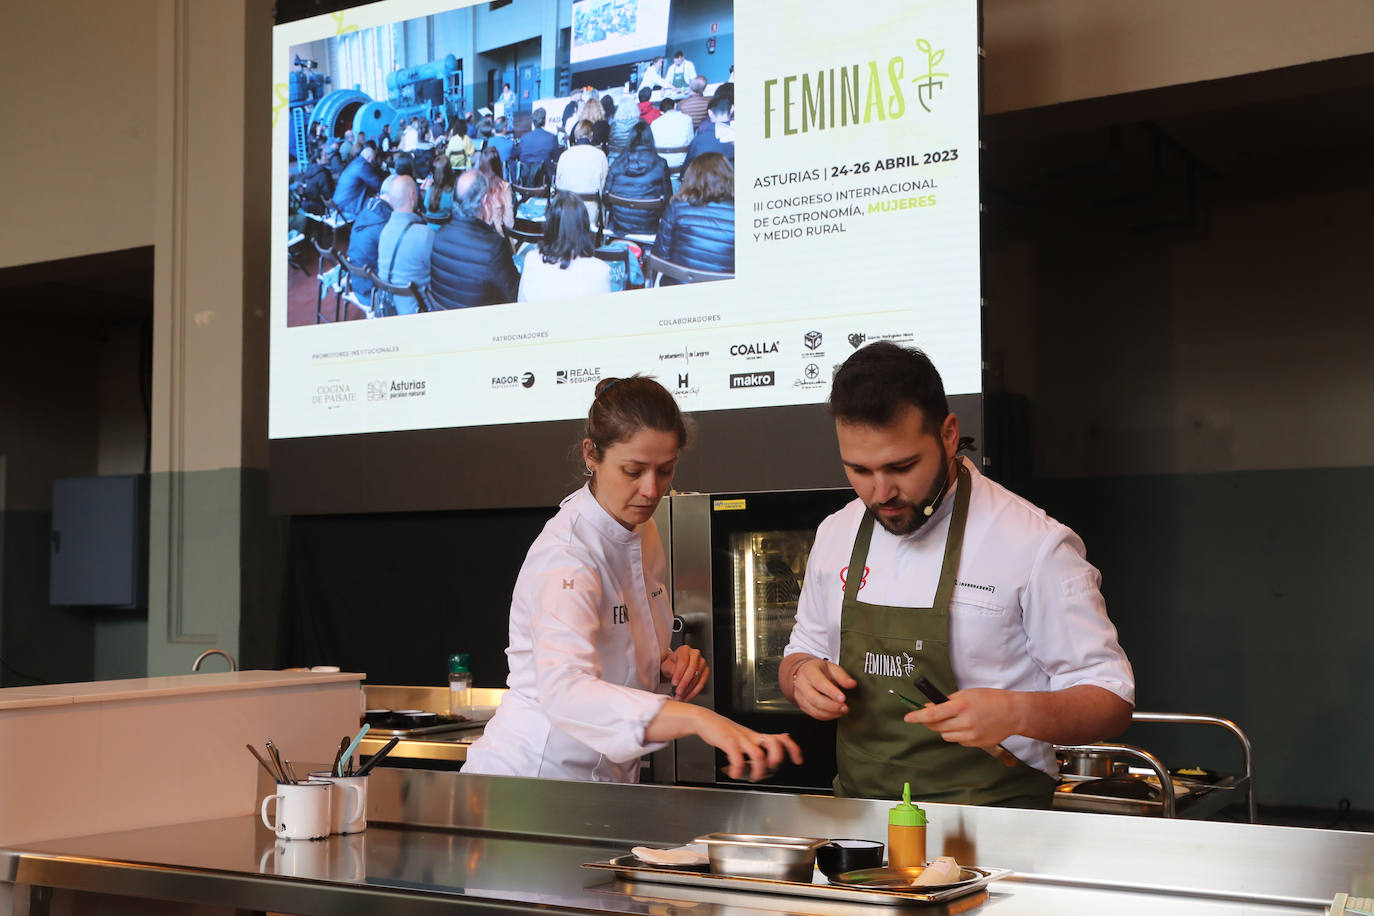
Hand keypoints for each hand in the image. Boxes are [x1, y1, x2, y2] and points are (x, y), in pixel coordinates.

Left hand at [660, 646, 707, 700]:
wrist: (675, 669)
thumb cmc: (671, 666)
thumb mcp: (666, 666)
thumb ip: (670, 668)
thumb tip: (675, 674)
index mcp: (685, 650)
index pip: (684, 661)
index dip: (679, 673)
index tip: (674, 683)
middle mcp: (695, 654)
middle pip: (692, 669)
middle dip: (684, 683)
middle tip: (678, 691)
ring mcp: (702, 663)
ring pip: (698, 678)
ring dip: (689, 690)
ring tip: (680, 696)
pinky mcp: (706, 672)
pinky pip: (702, 684)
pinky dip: (694, 692)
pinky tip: (687, 696)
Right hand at [694, 711, 803, 781]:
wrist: (705, 720)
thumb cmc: (724, 732)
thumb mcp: (743, 738)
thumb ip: (754, 748)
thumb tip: (763, 767)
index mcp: (757, 736)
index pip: (782, 738)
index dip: (793, 749)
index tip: (798, 760)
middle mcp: (752, 737)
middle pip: (775, 744)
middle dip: (777, 760)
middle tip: (770, 769)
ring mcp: (741, 738)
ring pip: (759, 754)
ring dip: (758, 770)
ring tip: (751, 777)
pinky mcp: (728, 741)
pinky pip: (737, 757)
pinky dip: (738, 770)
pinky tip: (734, 773)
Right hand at [791, 658, 856, 720]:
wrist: (802, 672)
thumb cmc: (818, 670)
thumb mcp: (831, 667)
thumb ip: (842, 676)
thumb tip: (852, 684)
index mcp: (809, 671)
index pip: (819, 683)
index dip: (832, 692)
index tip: (843, 698)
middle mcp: (801, 684)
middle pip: (815, 699)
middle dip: (832, 706)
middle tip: (845, 707)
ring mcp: (799, 696)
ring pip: (814, 709)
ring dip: (831, 713)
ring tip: (843, 711)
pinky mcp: (802, 705)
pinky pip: (814, 714)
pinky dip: (826, 716)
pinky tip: (835, 713)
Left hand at [902, 687, 1018, 748]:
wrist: (1014, 713)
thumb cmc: (991, 700)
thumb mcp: (968, 694)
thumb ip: (947, 701)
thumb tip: (929, 707)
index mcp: (961, 706)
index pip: (933, 713)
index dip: (918, 716)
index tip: (908, 717)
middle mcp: (965, 722)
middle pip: (936, 726)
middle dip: (930, 721)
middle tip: (931, 715)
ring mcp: (971, 735)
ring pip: (946, 735)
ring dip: (945, 728)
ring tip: (958, 719)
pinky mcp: (976, 744)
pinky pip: (958, 741)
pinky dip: (958, 734)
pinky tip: (969, 726)